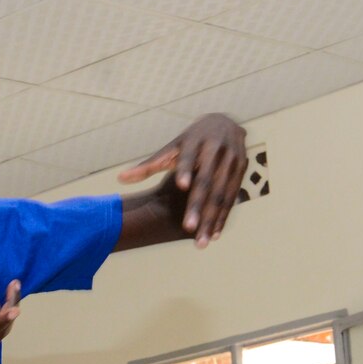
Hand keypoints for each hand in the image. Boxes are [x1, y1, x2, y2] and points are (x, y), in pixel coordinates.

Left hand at [117, 113, 245, 246]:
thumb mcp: (171, 147)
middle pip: (206, 181)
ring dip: (212, 218)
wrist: (225, 122)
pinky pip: (232, 197)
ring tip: (201, 241)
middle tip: (187, 228)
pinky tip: (214, 234)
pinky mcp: (241, 170)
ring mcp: (232, 160)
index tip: (180, 185)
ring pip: (221, 193)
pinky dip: (223, 216)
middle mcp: (216, 150)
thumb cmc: (191, 140)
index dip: (185, 170)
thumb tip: (121, 179)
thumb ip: (148, 165)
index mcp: (195, 142)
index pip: (188, 157)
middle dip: (197, 205)